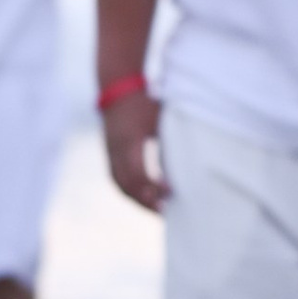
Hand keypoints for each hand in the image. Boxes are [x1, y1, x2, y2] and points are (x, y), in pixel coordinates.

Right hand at [104, 89, 168, 212]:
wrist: (117, 86)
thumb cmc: (144, 101)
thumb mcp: (160, 118)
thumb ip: (170, 140)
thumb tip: (188, 163)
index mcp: (130, 141)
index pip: (139, 173)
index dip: (153, 187)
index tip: (171, 193)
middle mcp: (116, 150)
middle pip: (127, 185)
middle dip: (145, 201)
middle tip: (164, 211)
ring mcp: (110, 152)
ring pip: (119, 184)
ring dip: (136, 198)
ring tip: (155, 208)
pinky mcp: (109, 152)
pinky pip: (116, 177)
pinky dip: (128, 190)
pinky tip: (144, 195)